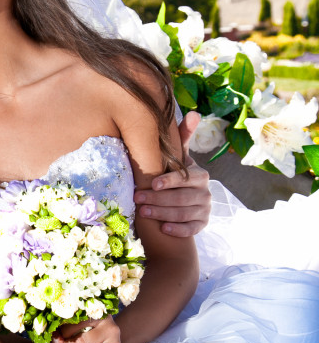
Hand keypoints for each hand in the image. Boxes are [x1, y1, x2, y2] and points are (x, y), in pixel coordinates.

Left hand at [134, 112, 210, 236]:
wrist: (181, 203)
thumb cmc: (174, 175)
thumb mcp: (177, 158)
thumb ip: (182, 137)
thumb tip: (195, 113)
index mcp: (200, 174)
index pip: (185, 177)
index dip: (170, 181)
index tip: (152, 184)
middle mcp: (206, 192)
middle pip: (182, 197)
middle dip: (158, 198)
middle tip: (138, 199)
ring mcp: (205, 209)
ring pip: (184, 213)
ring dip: (163, 213)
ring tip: (144, 212)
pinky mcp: (202, 224)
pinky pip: (192, 229)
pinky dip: (178, 229)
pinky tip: (164, 229)